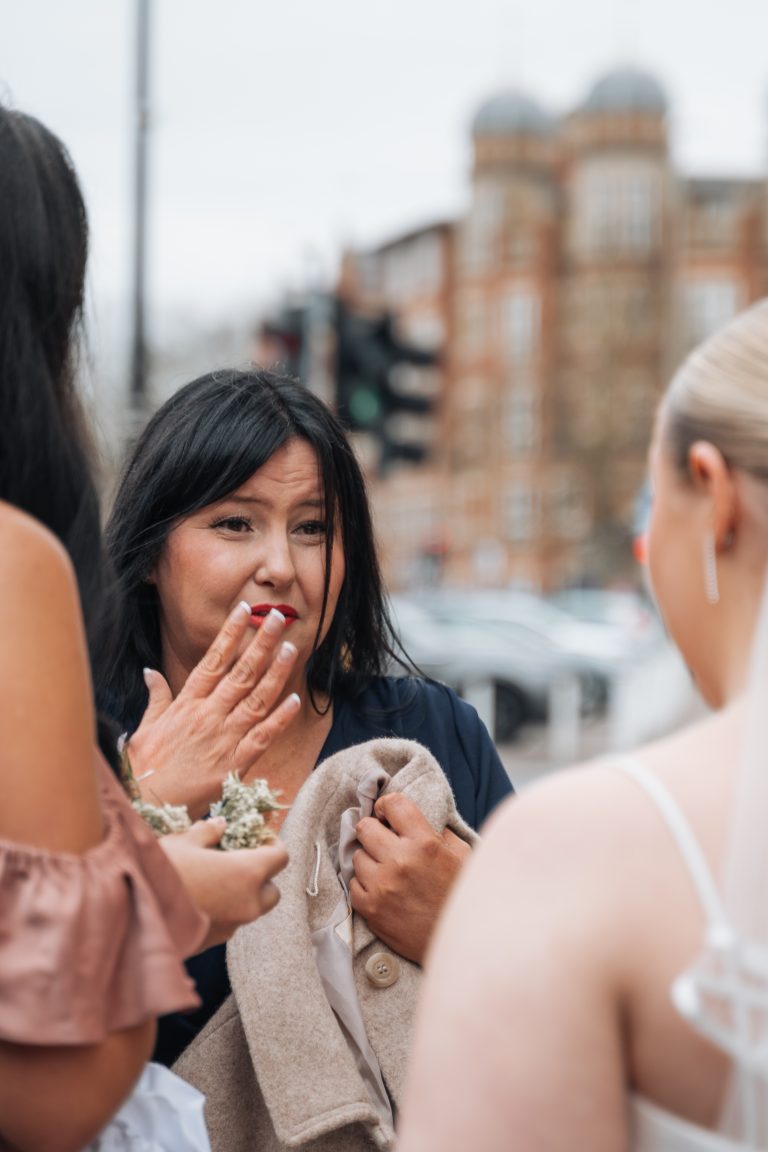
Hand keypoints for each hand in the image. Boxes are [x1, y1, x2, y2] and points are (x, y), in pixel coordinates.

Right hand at [128, 603, 300, 819]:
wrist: (147, 806)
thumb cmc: (144, 769)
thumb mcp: (145, 728)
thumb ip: (156, 698)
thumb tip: (151, 672)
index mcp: (186, 704)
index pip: (213, 660)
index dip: (230, 634)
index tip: (245, 611)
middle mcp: (207, 715)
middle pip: (241, 673)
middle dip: (261, 643)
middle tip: (279, 619)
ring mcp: (223, 738)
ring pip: (256, 699)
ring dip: (276, 672)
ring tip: (291, 648)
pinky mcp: (234, 764)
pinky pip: (262, 737)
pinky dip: (279, 718)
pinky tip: (295, 700)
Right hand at [160, 816, 288, 950]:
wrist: (132, 915)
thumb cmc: (161, 871)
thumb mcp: (183, 842)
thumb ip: (208, 832)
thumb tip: (220, 825)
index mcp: (247, 873)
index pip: (281, 857)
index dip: (271, 843)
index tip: (256, 836)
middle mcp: (247, 904)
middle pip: (272, 890)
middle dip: (262, 875)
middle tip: (238, 859)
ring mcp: (232, 926)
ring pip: (251, 909)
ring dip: (242, 894)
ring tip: (214, 877)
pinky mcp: (214, 941)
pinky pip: (230, 922)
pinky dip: (224, 909)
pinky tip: (198, 896)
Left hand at [350, 793, 471, 965]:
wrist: (462, 944)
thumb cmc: (463, 897)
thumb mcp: (462, 856)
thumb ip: (439, 832)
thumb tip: (414, 819)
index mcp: (425, 843)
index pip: (393, 804)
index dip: (387, 806)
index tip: (386, 814)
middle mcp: (400, 861)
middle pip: (364, 828)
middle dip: (373, 831)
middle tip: (383, 842)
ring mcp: (382, 886)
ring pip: (357, 857)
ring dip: (370, 861)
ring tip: (387, 871)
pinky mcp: (371, 910)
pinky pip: (353, 885)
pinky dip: (365, 886)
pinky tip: (382, 890)